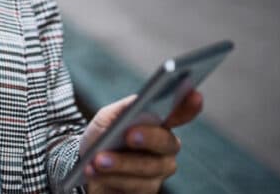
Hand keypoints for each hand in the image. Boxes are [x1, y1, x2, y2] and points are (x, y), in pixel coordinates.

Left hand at [79, 90, 202, 192]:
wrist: (85, 168)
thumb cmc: (101, 139)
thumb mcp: (107, 118)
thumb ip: (125, 108)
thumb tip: (140, 103)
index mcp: (159, 124)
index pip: (181, 113)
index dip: (190, 106)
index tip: (194, 94)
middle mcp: (165, 148)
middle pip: (167, 143)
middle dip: (148, 138)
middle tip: (129, 135)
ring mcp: (158, 172)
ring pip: (149, 168)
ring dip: (120, 164)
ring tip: (98, 160)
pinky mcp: (146, 191)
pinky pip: (136, 187)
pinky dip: (112, 178)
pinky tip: (94, 172)